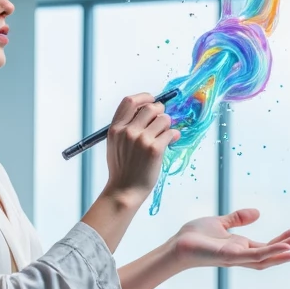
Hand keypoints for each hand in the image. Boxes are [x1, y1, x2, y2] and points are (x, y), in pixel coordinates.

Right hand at [104, 92, 179, 206]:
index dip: (144, 97)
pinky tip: (172, 140)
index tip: (152, 100)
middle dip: (160, 112)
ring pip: (164, 119)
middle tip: (162, 121)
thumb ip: (125, 127)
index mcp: (116, 128)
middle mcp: (128, 131)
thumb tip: (145, 112)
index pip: (130, 101)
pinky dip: (174, 135)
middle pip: (150, 107)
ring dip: (168, 125)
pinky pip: (171, 132)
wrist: (124, 191)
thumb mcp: (114, 144)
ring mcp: (141, 140)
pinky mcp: (155, 149)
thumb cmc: (122, 169)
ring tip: (165, 135)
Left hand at [171, 208, 289, 270]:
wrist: (177, 245)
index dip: (281, 240)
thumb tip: (257, 212)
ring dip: (281, 253)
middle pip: (269, 254)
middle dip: (286, 248)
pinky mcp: (229, 257)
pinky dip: (269, 253)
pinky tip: (282, 248)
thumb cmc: (194, 237)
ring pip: (264, 258)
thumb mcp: (220, 222)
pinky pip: (253, 256)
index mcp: (240, 247)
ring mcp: (236, 257)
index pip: (265, 246)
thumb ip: (238, 219)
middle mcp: (240, 255)